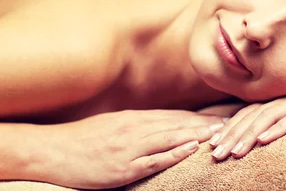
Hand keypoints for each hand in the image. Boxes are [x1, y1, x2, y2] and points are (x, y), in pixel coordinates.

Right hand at [34, 109, 225, 188]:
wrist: (54, 151)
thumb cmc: (82, 140)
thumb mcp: (112, 126)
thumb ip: (136, 126)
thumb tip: (158, 127)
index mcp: (133, 119)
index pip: (173, 117)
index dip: (198, 118)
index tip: (219, 117)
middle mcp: (135, 129)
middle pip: (177, 124)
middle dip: (205, 124)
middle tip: (231, 123)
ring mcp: (130, 147)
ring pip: (170, 138)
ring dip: (197, 135)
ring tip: (220, 133)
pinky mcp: (123, 167)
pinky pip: (153, 160)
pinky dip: (174, 153)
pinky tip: (191, 149)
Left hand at [208, 77, 285, 160]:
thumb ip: (285, 122)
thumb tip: (264, 140)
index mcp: (280, 100)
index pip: (247, 115)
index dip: (228, 129)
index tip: (211, 145)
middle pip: (251, 117)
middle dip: (231, 135)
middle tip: (213, 154)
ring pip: (267, 118)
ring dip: (248, 135)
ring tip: (233, 153)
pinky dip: (278, 129)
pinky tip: (265, 141)